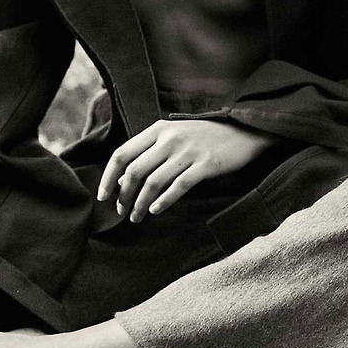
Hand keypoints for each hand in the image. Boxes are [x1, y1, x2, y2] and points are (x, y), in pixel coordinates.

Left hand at [97, 119, 279, 222]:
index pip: (122, 154)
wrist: (243, 131)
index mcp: (158, 129)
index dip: (108, 177)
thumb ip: (151, 150)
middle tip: (122, 212)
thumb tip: (123, 178)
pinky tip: (155, 211)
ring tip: (137, 218)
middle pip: (134, 171)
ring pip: (153, 182)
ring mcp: (188, 151)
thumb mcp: (174, 134)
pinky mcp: (206, 164)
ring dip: (140, 204)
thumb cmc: (204, 137)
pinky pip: (178, 186)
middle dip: (123, 196)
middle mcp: (170, 138)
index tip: (103, 197)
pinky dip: (164, 201)